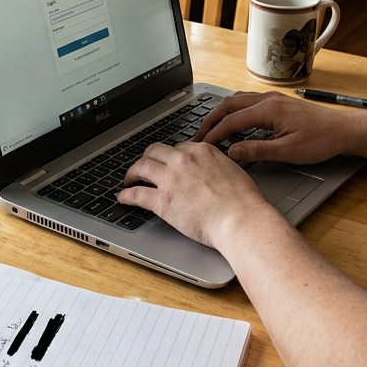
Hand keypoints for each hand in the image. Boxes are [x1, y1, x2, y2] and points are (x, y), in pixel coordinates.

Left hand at [119, 142, 281, 249]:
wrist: (240, 219)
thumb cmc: (243, 201)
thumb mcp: (231, 170)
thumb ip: (215, 166)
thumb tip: (210, 171)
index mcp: (201, 150)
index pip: (178, 147)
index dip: (170, 157)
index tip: (166, 163)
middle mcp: (183, 160)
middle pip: (154, 151)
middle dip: (147, 158)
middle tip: (143, 167)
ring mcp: (170, 179)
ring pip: (141, 167)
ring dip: (131, 173)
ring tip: (129, 179)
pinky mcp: (162, 201)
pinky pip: (136, 194)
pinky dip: (125, 195)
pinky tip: (122, 197)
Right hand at [194, 91, 355, 164]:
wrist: (344, 130)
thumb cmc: (321, 141)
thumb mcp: (288, 152)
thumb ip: (257, 150)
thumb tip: (232, 151)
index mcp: (269, 110)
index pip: (231, 120)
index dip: (214, 133)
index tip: (201, 145)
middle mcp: (268, 99)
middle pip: (229, 104)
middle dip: (211, 119)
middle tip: (198, 136)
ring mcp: (273, 99)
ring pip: (238, 101)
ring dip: (222, 114)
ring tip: (212, 130)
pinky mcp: (278, 103)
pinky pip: (248, 102)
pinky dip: (235, 112)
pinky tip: (236, 126)